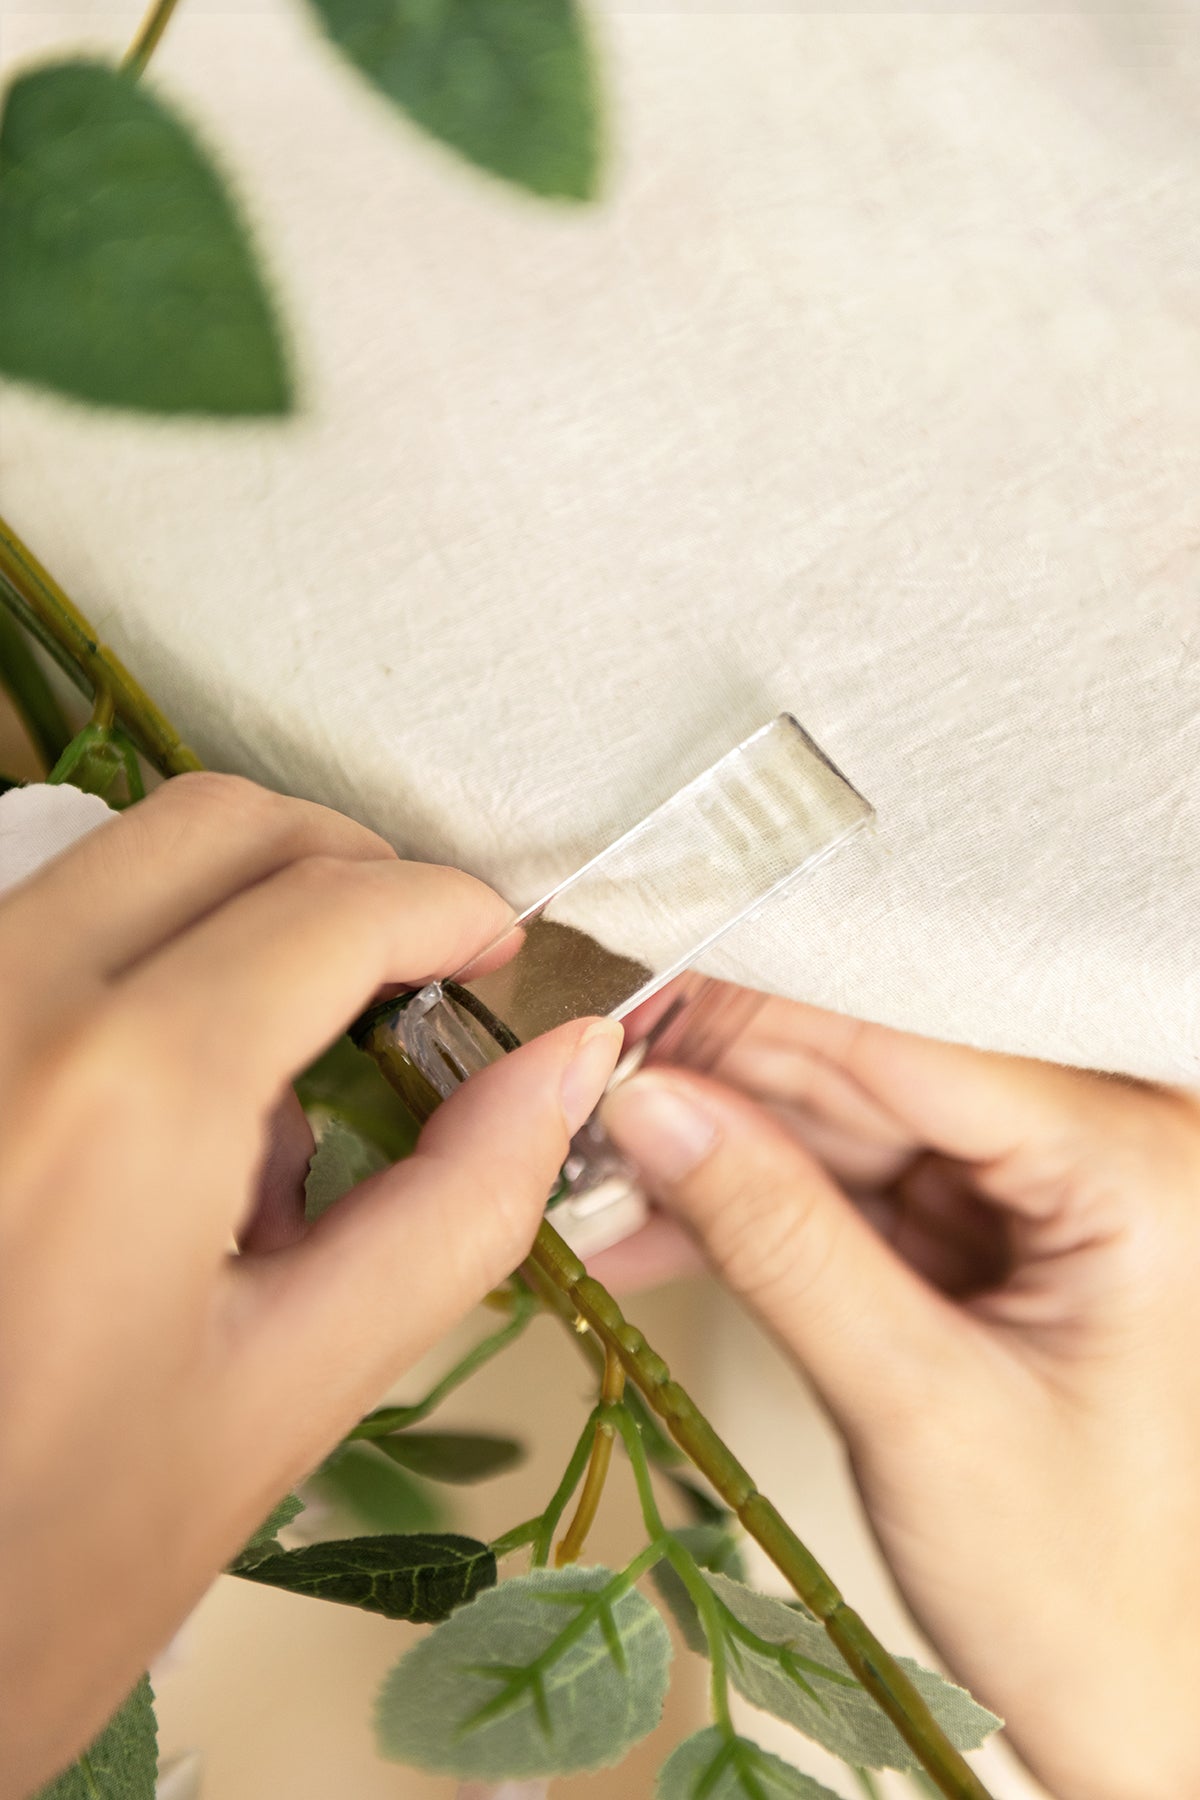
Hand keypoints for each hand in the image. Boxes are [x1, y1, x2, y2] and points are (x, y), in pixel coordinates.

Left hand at [0, 773, 621, 1797]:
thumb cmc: (41, 1565)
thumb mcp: (288, 1395)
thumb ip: (457, 1208)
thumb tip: (563, 1072)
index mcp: (130, 1093)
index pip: (334, 906)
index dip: (448, 908)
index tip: (499, 949)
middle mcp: (5, 1009)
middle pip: (219, 826)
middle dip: (349, 867)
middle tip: (420, 965)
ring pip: (116, 862)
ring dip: (237, 914)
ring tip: (284, 1084)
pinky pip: (38, 935)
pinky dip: (133, 962)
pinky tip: (164, 1119)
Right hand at [599, 991, 1199, 1799]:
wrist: (1124, 1697)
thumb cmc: (1080, 1587)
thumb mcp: (912, 1405)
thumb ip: (776, 1239)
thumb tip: (650, 1106)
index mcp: (1134, 1163)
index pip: (909, 1040)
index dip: (751, 1016)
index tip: (625, 1012)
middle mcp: (1100, 1146)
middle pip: (868, 1066)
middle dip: (717, 1085)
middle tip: (580, 1100)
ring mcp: (1039, 1186)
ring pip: (841, 1117)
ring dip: (713, 1145)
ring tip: (591, 1170)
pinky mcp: (985, 1227)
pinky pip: (845, 1183)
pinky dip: (747, 1205)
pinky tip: (647, 1221)